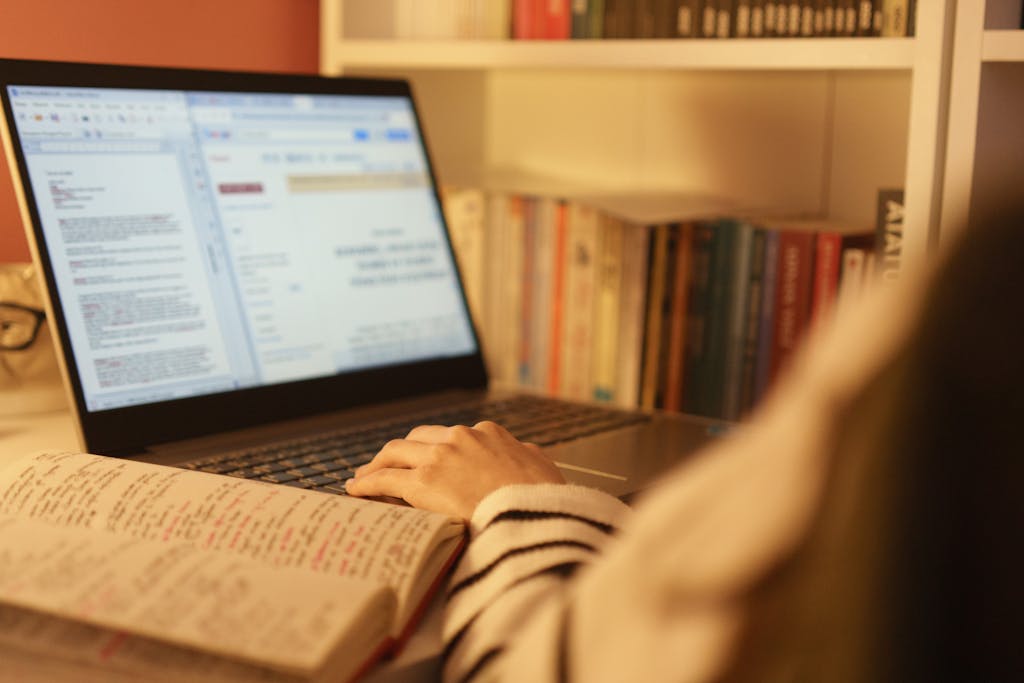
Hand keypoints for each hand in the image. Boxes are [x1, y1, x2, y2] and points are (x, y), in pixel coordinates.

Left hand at [345, 421, 565, 519]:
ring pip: (395, 453)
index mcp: (488, 433)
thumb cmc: (544, 500)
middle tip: (386, 464)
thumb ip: (528, 458)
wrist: (537, 516)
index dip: (433, 449)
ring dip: (377, 464)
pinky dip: (367, 483)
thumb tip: (526, 455)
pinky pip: (385, 480)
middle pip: (417, 439)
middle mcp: (461, 438)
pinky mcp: (423, 482)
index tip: (425, 460)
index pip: (450, 437)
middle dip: (400, 452)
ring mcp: (440, 458)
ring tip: (365, 477)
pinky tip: (356, 491)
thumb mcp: (543, 468)